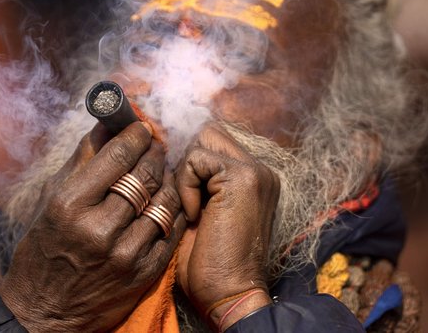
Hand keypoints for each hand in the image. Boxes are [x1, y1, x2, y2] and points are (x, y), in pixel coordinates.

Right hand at [0, 122, 184, 331]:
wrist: (45, 312)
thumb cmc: (44, 248)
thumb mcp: (51, 200)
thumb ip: (82, 160)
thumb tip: (107, 125)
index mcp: (69, 205)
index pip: (118, 157)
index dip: (136, 135)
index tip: (141, 127)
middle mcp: (99, 229)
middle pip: (145, 175)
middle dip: (154, 153)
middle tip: (155, 145)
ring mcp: (125, 253)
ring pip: (164, 200)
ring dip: (167, 179)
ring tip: (161, 172)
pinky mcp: (144, 273)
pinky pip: (172, 229)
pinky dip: (173, 209)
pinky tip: (165, 200)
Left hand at [175, 123, 279, 328]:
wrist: (229, 293)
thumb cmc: (208, 261)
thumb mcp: (201, 210)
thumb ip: (196, 179)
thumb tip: (168, 151)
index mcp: (252, 177)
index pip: (214, 141)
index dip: (189, 159)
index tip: (178, 189)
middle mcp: (259, 169)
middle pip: (208, 133)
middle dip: (188, 160)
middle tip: (185, 198)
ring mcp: (255, 171)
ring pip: (202, 140)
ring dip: (187, 172)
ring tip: (191, 208)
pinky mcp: (243, 177)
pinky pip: (197, 159)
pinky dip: (186, 185)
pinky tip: (195, 216)